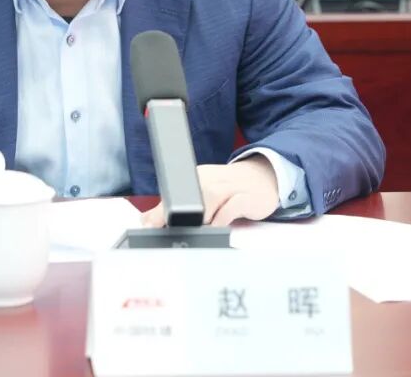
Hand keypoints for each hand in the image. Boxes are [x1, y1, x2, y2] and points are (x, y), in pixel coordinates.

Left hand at [142, 156, 279, 227]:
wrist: (264, 177)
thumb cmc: (230, 189)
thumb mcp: (202, 193)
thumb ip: (175, 207)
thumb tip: (147, 220)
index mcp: (196, 178)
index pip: (174, 195)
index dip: (161, 213)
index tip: (150, 227)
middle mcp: (210, 180)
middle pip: (188, 198)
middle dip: (176, 218)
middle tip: (169, 233)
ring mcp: (229, 187)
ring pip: (208, 200)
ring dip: (199, 219)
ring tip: (194, 233)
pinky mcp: (244, 197)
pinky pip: (231, 208)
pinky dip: (221, 219)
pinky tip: (217, 229)